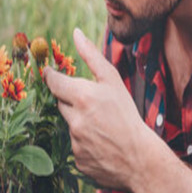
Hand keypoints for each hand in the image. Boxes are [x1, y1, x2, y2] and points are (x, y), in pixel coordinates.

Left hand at [44, 28, 147, 191]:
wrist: (140, 158)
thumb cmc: (128, 114)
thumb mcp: (112, 80)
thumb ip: (92, 55)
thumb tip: (75, 33)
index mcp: (82, 96)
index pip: (53, 82)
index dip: (52, 77)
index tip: (51, 74)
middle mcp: (74, 119)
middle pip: (60, 103)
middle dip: (72, 101)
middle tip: (92, 104)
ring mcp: (73, 141)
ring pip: (68, 124)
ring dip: (79, 121)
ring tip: (102, 125)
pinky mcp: (76, 159)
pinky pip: (74, 145)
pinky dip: (85, 142)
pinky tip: (101, 142)